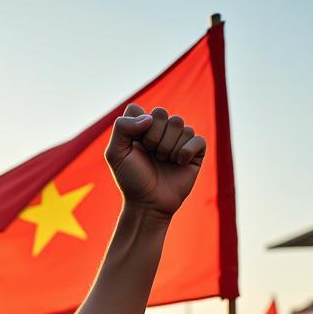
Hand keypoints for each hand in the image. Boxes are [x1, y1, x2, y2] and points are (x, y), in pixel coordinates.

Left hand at [105, 104, 205, 218]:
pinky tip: (179, 163)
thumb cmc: (131, 180)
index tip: (134, 146)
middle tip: (150, 155)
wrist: (148, 203)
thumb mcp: (115, 154)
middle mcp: (160, 130)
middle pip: (161, 113)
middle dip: (152, 137)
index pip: (139, 109)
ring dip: (168, 147)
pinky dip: (186, 152)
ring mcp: (179, 139)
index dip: (136, 128)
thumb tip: (149, 117)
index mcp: (141, 128)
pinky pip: (197, 139)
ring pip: (180, 124)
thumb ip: (122, 128)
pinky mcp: (195, 151)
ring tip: (163, 161)